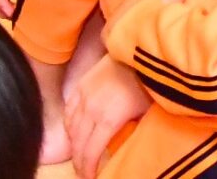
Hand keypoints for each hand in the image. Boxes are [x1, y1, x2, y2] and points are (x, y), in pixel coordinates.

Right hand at [66, 55, 153, 177]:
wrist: (138, 50)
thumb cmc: (147, 82)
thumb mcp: (145, 112)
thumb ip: (132, 129)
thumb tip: (126, 143)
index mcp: (108, 120)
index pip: (91, 151)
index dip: (88, 169)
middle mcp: (91, 110)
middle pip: (78, 143)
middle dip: (79, 161)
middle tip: (82, 172)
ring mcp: (84, 96)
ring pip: (70, 127)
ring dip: (73, 144)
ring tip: (78, 154)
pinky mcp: (81, 85)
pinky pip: (68, 110)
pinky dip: (68, 124)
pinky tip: (73, 132)